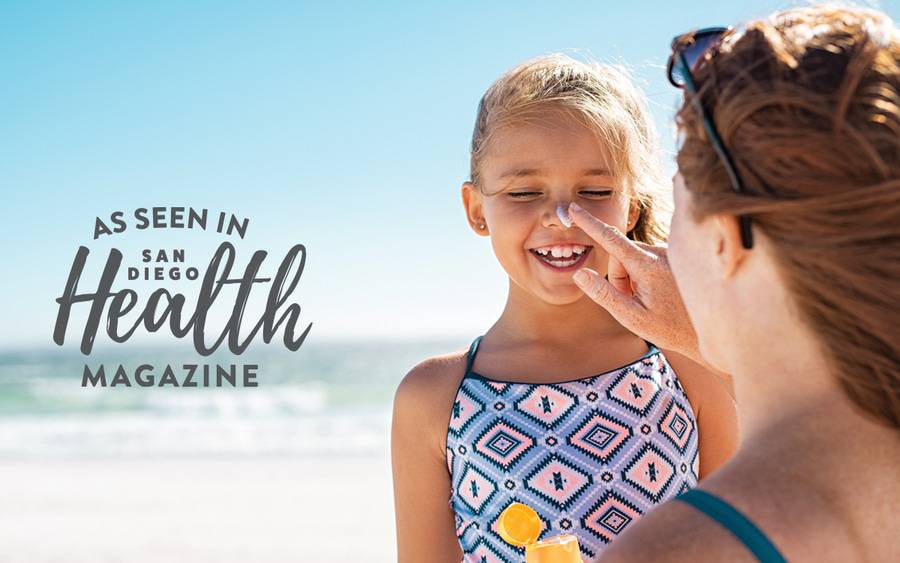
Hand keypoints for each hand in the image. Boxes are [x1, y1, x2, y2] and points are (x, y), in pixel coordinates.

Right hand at [568, 202, 702, 364]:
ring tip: (651, 301)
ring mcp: (670, 253)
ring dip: (634, 278)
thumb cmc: (671, 329)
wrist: (712, 329)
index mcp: (648, 265)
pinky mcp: (675, 257)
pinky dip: (646, 276)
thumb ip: (604, 294)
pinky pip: (648, 260)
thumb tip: (580, 273)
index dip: (589, 223)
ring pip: (634, 259)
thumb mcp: (632, 317)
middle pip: (621, 256)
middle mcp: (661, 253)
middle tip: (634, 303)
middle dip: (620, 277)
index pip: (611, 239)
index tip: (573, 209)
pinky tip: (662, 294)